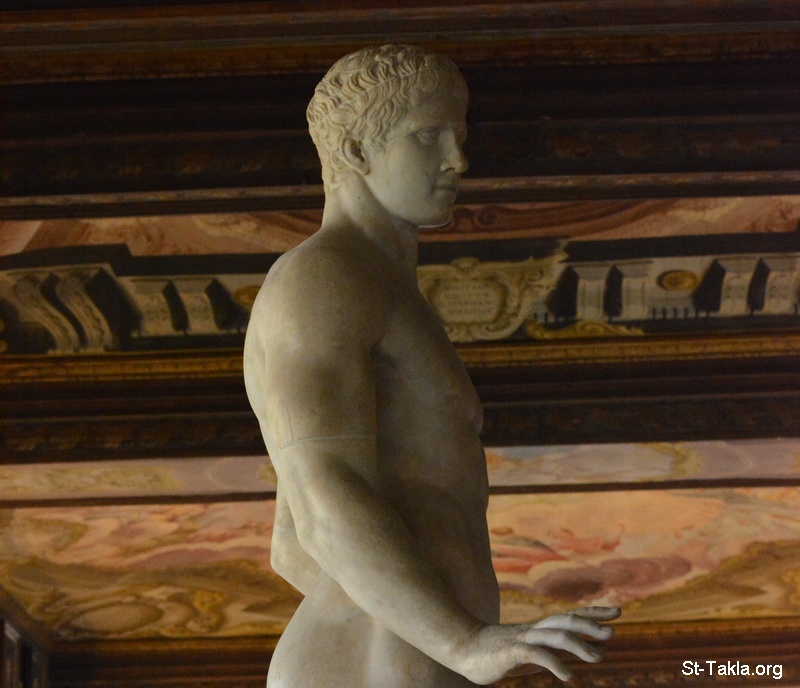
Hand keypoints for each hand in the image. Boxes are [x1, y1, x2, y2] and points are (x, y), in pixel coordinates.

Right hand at [457, 606, 620, 684]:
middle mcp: (534, 629)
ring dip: (578, 645)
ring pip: (555, 635)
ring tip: (597, 658)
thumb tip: (581, 656)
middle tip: (613, 632)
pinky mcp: (511, 651)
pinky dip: (553, 663)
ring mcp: (522, 638)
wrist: (462, 648)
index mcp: (539, 628)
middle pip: (566, 621)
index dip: (594, 612)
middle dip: (591, 625)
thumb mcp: (529, 653)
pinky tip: (567, 676)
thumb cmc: (497, 653)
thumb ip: (552, 652)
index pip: (571, 616)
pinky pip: (536, 654)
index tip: (617, 611)